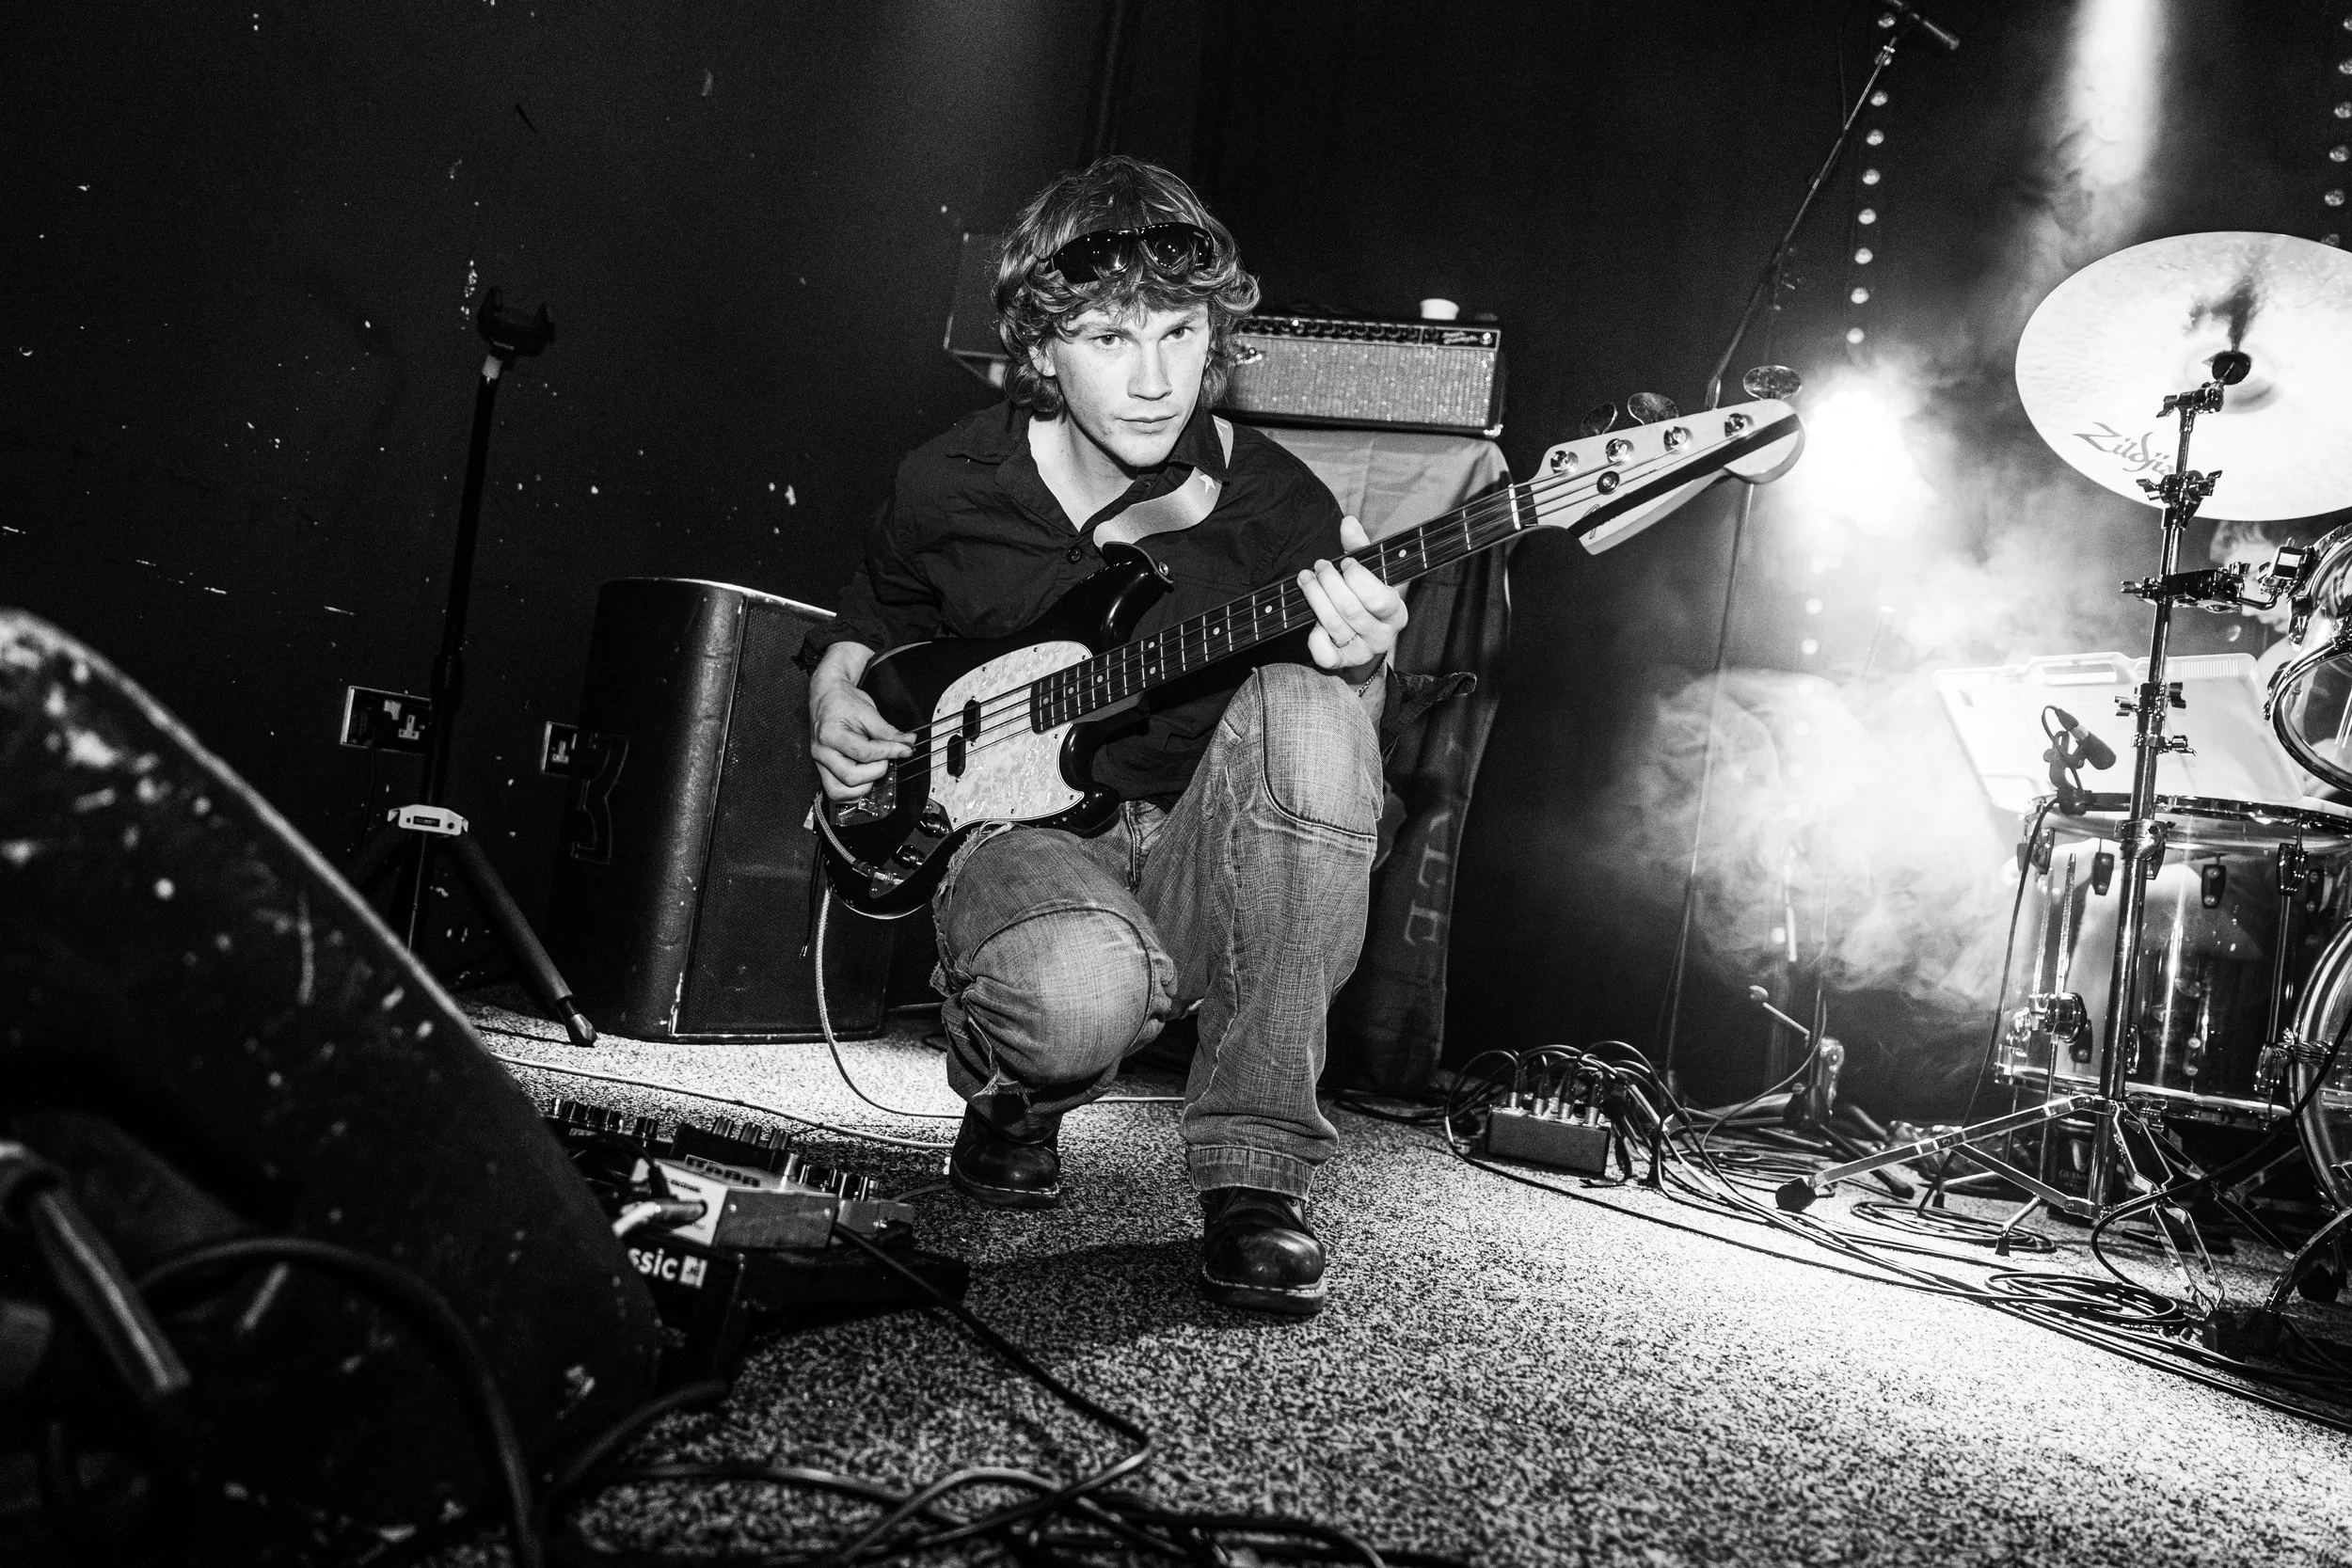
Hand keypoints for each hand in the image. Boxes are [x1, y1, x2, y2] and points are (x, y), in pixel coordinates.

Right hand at [809, 643, 912, 800]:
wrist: (827, 696)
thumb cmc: (843, 702)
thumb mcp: (868, 712)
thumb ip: (888, 732)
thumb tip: (907, 743)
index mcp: (830, 734)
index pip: (864, 753)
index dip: (889, 753)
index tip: (904, 750)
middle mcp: (822, 752)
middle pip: (851, 777)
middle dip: (876, 771)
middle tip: (886, 758)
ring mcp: (820, 763)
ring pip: (840, 791)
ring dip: (864, 786)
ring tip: (874, 768)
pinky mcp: (823, 770)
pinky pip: (836, 791)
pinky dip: (853, 791)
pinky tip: (865, 779)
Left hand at [1297, 515, 1406, 679]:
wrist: (1364, 637)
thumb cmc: (1367, 597)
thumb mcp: (1370, 572)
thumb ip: (1359, 547)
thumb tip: (1348, 522)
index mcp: (1396, 612)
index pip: (1378, 598)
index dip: (1357, 577)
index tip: (1344, 562)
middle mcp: (1382, 636)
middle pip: (1350, 609)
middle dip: (1329, 583)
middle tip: (1318, 567)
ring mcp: (1362, 652)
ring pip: (1333, 625)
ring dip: (1315, 598)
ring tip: (1305, 579)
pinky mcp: (1342, 664)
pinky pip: (1325, 655)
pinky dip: (1314, 637)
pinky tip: (1312, 621)